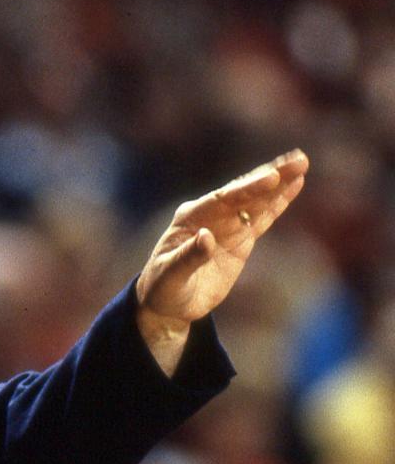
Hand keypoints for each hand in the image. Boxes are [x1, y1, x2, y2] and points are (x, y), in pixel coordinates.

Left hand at [135, 148, 308, 375]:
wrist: (168, 303)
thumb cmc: (163, 287)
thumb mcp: (170, 275)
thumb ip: (188, 256)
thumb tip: (206, 236)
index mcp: (190, 217)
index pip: (223, 199)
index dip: (248, 188)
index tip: (272, 178)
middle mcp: (210, 215)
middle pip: (244, 192)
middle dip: (270, 176)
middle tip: (298, 161)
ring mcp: (227, 226)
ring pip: (257, 202)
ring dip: (279, 184)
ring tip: (301, 164)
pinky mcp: (240, 239)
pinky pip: (262, 219)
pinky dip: (278, 203)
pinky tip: (294, 186)